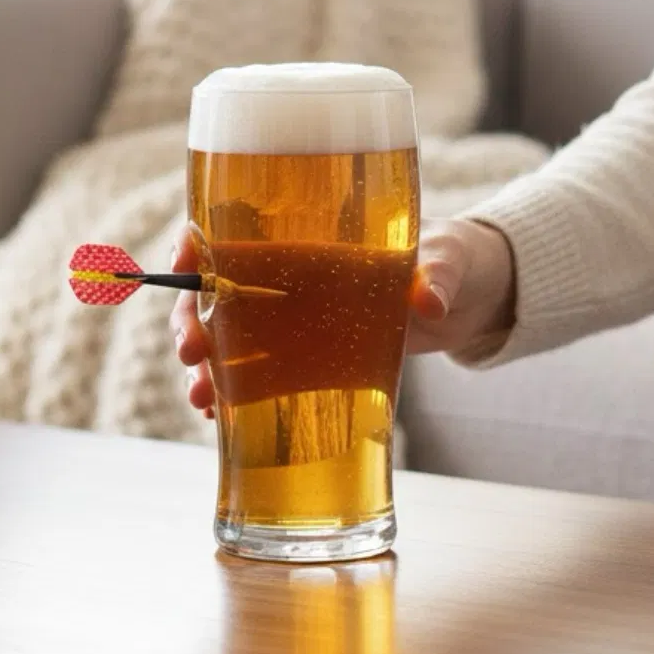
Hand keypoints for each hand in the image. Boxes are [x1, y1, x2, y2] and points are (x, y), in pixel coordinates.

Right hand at [169, 219, 515, 416]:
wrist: (474, 296)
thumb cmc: (455, 258)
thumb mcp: (448, 259)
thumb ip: (437, 276)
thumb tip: (430, 303)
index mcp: (314, 242)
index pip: (237, 233)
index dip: (198, 246)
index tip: (179, 264)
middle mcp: (294, 282)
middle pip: (219, 294)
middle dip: (190, 319)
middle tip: (190, 351)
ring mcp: (302, 324)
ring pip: (232, 341)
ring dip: (206, 367)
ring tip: (199, 399)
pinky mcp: (318, 360)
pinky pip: (263, 378)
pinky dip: (234, 397)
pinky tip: (218, 419)